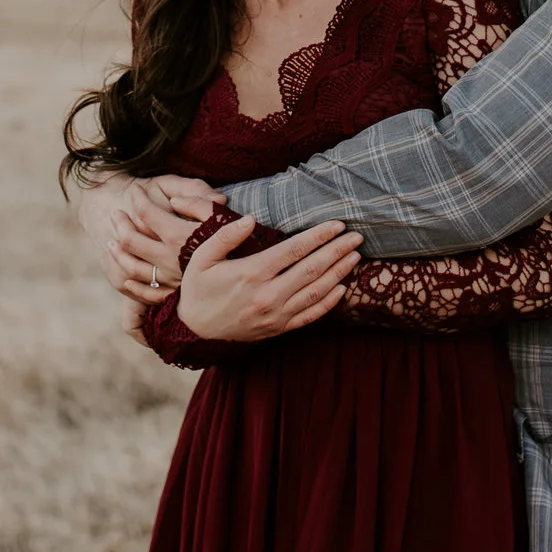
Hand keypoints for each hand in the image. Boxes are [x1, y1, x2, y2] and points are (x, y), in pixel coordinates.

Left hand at [82, 173, 226, 304]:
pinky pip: (146, 293)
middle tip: (115, 213)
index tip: (134, 189)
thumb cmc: (236, 237)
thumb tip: (174, 201)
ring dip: (118, 253)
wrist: (252, 274)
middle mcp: (168, 259)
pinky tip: (127, 277)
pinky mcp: (173, 295)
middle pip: (131, 239)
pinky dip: (132, 285)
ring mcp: (169, 279)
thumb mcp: (218, 213)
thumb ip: (196, 201)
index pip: (146, 213)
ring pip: (132, 266)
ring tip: (111, 242)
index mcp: (177, 235)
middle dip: (119, 223)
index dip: (137, 198)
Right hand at [175, 216, 361, 342]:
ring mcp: (276, 315)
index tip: (337, 224)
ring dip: (339, 273)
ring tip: (355, 256)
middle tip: (357, 236)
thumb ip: (226, 236)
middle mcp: (268, 295)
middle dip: (337, 251)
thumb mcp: (202, 258)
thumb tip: (251, 219)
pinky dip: (329, 302)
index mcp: (252, 273)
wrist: (194, 331)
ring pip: (316, 292)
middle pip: (312, 269)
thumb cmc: (199, 289)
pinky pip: (310, 315)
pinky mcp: (279, 328)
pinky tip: (342, 288)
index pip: (294, 249)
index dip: (319, 235)